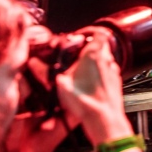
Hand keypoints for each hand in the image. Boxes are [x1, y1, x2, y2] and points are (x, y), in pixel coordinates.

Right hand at [55, 26, 132, 145]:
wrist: (104, 119)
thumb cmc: (86, 101)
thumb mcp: (60, 84)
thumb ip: (46, 72)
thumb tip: (34, 65)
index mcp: (94, 54)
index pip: (98, 32)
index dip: (90, 32)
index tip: (81, 36)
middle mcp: (107, 60)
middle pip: (102, 45)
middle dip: (91, 47)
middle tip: (78, 54)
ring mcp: (114, 71)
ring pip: (106, 58)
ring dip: (96, 60)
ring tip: (82, 69)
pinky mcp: (116, 82)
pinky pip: (109, 71)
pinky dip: (101, 72)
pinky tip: (91, 83)